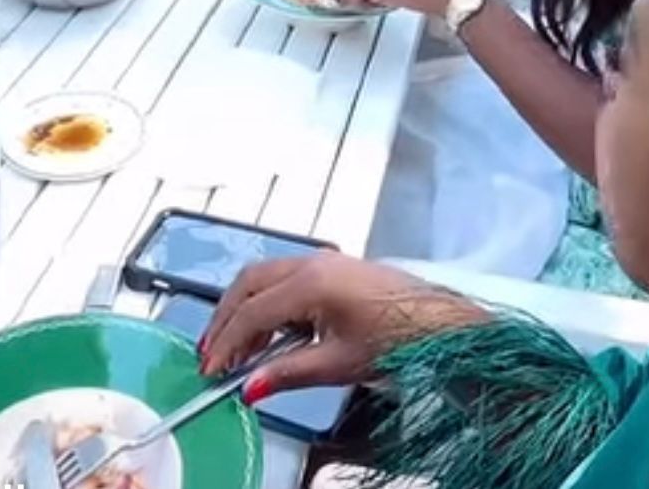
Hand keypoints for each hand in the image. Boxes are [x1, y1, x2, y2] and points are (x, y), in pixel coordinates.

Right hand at [200, 253, 488, 392]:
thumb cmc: (395, 339)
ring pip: (263, 276)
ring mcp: (321, 259)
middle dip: (225, 318)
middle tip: (212, 355)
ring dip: (243, 309)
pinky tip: (266, 333)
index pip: (252, 311)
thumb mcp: (339, 363)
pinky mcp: (331, 265)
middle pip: (249, 283)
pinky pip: (283, 277)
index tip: (211, 371)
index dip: (227, 343)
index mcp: (311, 282)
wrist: (437, 321)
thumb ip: (288, 372)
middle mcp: (311, 261)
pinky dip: (265, 302)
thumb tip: (249, 389)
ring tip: (234, 349)